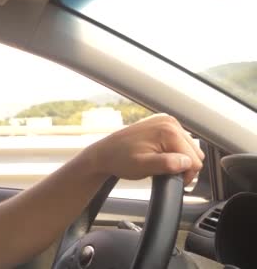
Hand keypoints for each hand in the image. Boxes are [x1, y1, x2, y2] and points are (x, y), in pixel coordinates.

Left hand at [82, 114, 203, 185]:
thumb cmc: (120, 159)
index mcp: (168, 130)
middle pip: (195, 153)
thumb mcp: (143, 166)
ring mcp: (166, 121)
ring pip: (189, 148)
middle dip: (183, 166)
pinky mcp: (162, 124)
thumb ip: (167, 164)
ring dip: (178, 159)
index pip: (195, 159)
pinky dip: (173, 152)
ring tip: (160, 164)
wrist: (105, 153)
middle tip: (163, 172)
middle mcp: (170, 122)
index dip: (185, 174)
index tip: (169, 178)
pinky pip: (180, 142)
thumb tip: (186, 162)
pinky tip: (160, 156)